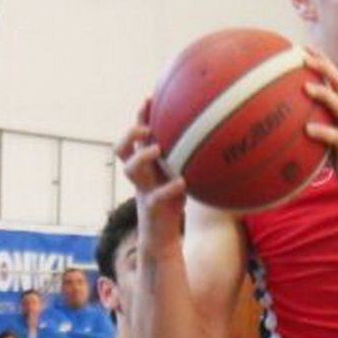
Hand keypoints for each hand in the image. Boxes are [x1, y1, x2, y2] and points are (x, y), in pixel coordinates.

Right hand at [117, 98, 186, 251]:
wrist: (162, 239)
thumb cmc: (173, 204)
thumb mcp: (180, 176)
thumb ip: (186, 159)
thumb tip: (215, 138)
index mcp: (145, 166)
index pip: (135, 137)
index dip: (139, 117)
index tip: (150, 98)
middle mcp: (140, 176)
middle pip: (121, 148)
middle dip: (130, 133)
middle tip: (145, 126)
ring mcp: (143, 191)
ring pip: (129, 169)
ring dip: (141, 156)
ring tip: (156, 148)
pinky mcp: (152, 208)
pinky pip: (156, 197)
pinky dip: (168, 188)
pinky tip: (182, 182)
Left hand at [301, 47, 337, 197]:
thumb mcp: (329, 135)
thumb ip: (314, 122)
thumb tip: (284, 116)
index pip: (335, 77)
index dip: (322, 60)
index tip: (303, 47)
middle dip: (324, 67)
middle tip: (303, 57)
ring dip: (324, 94)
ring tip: (306, 88)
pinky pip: (337, 136)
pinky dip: (323, 131)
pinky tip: (307, 129)